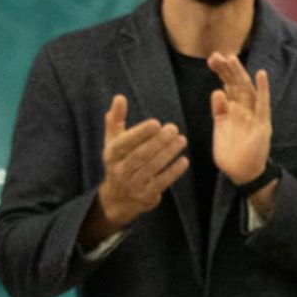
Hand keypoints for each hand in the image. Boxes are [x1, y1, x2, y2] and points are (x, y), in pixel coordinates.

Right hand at [81, 94, 187, 245]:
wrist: (118, 200)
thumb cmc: (119, 162)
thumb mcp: (113, 142)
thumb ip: (116, 119)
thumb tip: (119, 97)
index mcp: (112, 155)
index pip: (124, 143)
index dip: (140, 133)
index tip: (156, 123)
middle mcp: (120, 170)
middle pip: (140, 155)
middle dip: (158, 141)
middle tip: (174, 128)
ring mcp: (133, 185)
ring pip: (151, 167)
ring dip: (168, 153)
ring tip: (182, 140)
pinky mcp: (146, 196)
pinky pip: (161, 182)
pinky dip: (173, 172)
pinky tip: (184, 160)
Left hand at [207, 53, 271, 186]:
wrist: (242, 172)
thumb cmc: (231, 153)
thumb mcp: (220, 129)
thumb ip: (219, 112)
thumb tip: (216, 92)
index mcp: (233, 110)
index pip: (227, 86)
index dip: (221, 73)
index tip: (212, 60)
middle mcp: (244, 110)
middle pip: (236, 85)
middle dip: (227, 70)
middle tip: (217, 55)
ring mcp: (254, 116)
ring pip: (247, 90)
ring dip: (240, 74)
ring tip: (232, 59)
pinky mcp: (263, 124)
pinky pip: (263, 104)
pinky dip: (263, 89)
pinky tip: (261, 74)